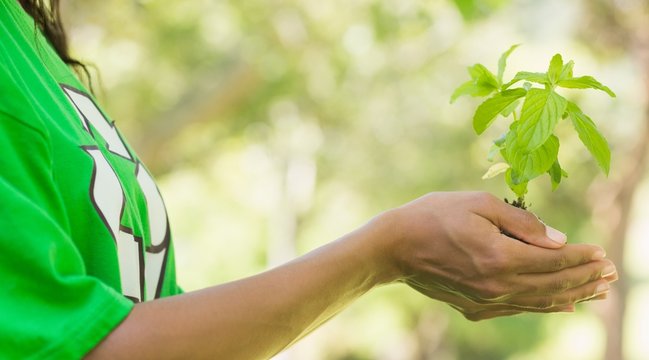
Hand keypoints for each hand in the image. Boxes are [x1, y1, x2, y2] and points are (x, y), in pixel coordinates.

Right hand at [376, 192, 616, 319]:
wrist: (394, 247)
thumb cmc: (432, 216)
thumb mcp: (477, 204)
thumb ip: (521, 222)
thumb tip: (558, 240)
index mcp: (499, 257)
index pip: (553, 260)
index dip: (581, 256)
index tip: (603, 253)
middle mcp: (497, 285)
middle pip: (553, 285)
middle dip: (585, 279)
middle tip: (611, 275)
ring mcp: (486, 300)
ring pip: (540, 302)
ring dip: (572, 295)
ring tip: (598, 292)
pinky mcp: (475, 307)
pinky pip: (519, 308)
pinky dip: (545, 306)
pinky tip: (562, 304)